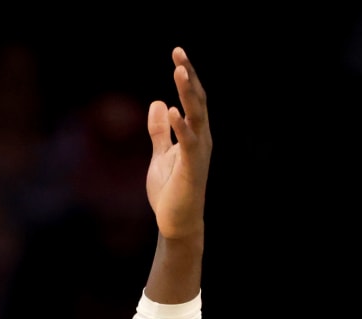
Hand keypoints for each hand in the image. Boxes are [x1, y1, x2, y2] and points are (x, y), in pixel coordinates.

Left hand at [144, 48, 210, 240]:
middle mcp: (201, 139)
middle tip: (178, 53)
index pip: (192, 99)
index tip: (177, 53)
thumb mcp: (161, 155)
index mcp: (195, 134)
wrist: (176, 223)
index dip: (186, 76)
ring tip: (179, 72)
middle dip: (188, 77)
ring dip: (188, 94)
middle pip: (197, 101)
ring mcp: (198, 153)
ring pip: (196, 117)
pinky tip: (173, 111)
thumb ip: (160, 131)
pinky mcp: (191, 169)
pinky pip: (189, 144)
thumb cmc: (171, 191)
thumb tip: (159, 103)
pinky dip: (182, 127)